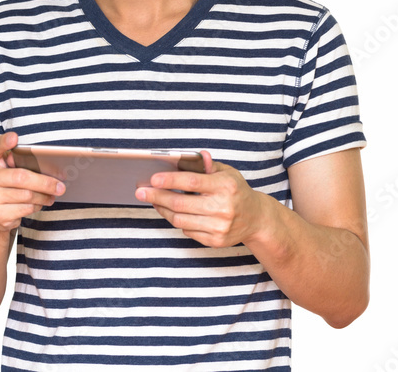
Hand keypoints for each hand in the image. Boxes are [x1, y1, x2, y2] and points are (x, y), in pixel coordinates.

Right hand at [0, 132, 64, 232]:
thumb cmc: (5, 183)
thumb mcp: (6, 168)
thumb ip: (19, 161)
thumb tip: (50, 167)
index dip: (3, 142)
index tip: (14, 137)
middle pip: (20, 177)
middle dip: (45, 182)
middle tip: (61, 186)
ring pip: (26, 195)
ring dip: (44, 195)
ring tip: (53, 194)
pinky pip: (25, 208)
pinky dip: (37, 206)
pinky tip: (39, 203)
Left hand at [136, 151, 269, 247]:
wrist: (256, 219)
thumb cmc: (237, 191)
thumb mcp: (228, 173)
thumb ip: (208, 165)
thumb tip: (193, 156)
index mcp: (225, 186)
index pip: (191, 182)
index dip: (169, 181)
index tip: (152, 178)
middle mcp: (223, 208)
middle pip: (180, 204)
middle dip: (157, 196)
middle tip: (141, 191)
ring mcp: (219, 227)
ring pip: (179, 220)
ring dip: (163, 210)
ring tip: (155, 201)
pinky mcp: (215, 241)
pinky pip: (187, 231)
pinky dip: (178, 221)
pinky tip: (173, 212)